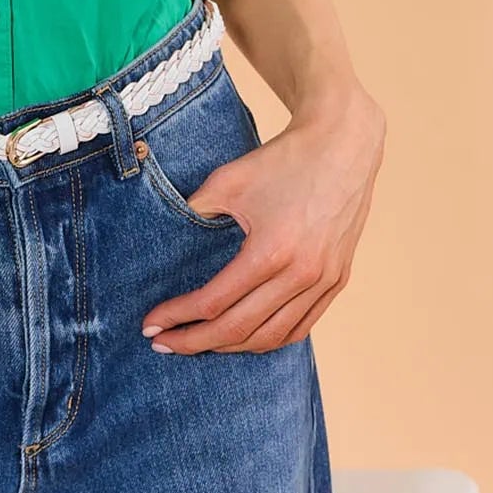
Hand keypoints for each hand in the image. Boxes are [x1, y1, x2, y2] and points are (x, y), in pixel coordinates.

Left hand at [141, 80, 386, 352]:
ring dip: (231, 347)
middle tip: (164, 344)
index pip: (214, 302)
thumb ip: (194, 214)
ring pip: (272, 337)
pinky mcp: (338, 280)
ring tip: (200, 342)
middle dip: (195, 342)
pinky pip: (301, 327)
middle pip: (240, 330)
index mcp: (272, 251)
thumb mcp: (226, 181)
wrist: (342, 145)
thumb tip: (165, 241)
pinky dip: (269, 339)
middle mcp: (302, 274)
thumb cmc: (282, 161)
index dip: (178, 317)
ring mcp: (325, 281)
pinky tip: (244, 337)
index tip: (150, 326)